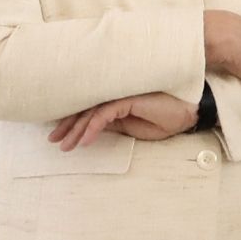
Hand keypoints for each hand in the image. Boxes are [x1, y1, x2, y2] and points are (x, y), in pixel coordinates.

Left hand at [48, 92, 197, 151]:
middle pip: (84, 108)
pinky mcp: (127, 98)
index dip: (72, 122)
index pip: (88, 109)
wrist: (187, 112)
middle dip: (67, 125)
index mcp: (116, 100)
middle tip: (53, 140)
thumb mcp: (133, 128)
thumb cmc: (163, 118)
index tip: (59, 137)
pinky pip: (104, 113)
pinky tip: (85, 140)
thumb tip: (91, 129)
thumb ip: (113, 125)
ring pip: (91, 111)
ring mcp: (121, 94)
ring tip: (66, 145)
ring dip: (76, 129)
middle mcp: (115, 93)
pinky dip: (93, 127)